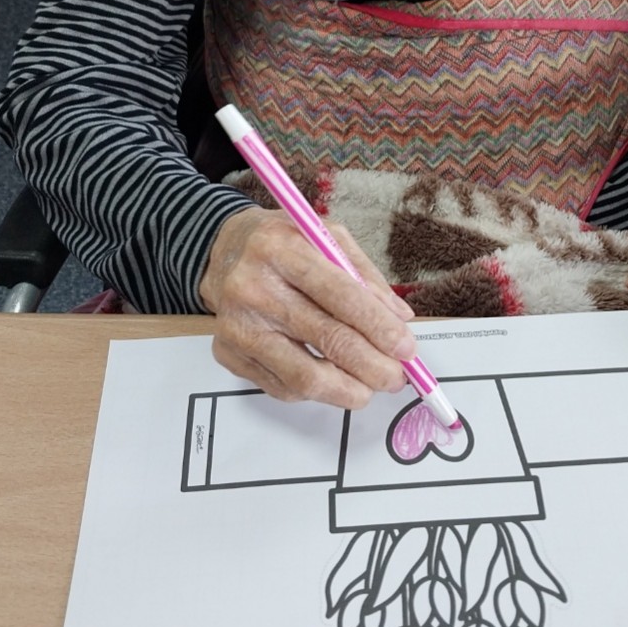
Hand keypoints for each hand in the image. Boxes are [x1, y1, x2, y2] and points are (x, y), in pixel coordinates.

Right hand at [199, 206, 417, 409]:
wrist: (221, 251)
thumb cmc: (280, 243)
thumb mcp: (325, 236)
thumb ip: (364, 274)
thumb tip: (399, 318)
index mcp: (281, 249)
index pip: (341, 295)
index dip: (379, 328)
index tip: (406, 348)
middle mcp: (254, 287)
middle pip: (327, 339)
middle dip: (373, 366)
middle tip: (396, 377)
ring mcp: (238, 325)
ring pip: (304, 375)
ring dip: (347, 390)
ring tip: (370, 389)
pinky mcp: (228, 354)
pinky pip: (282, 386)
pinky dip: (316, 391)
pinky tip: (332, 381)